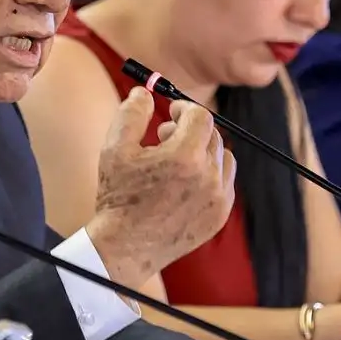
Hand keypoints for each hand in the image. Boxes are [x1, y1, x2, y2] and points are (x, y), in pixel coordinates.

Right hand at [85, 87, 236, 289]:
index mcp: (184, 156)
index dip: (185, 108)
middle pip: (212, 135)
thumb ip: (132, 113)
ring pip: (223, 158)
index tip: (170, 113)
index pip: (200, 116)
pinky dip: (210, 175)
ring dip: (203, 151)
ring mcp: (218, 198)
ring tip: (177, 160)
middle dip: (190, 129)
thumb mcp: (115, 148)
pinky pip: (225, 183)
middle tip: (165, 136)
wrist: (125, 247)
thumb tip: (146, 92)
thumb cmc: (117, 196)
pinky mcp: (220, 216)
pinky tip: (185, 182)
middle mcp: (208, 176)